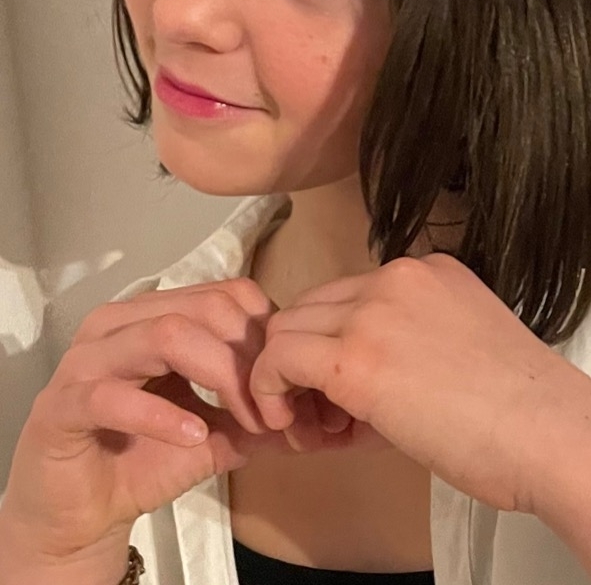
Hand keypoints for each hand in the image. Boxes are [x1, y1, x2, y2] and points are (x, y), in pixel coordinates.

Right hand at [1, 278, 291, 562]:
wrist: (83, 512)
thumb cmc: (145, 458)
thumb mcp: (215, 431)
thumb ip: (254, 412)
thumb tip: (311, 407)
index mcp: (155, 315)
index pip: (226, 294)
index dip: (266, 334)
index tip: (291, 382)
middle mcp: (120, 323)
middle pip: (204, 308)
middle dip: (249, 357)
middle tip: (274, 408)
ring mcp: (87, 359)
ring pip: (165, 335)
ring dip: (219, 376)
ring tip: (246, 420)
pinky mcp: (62, 405)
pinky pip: (113, 395)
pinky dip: (161, 413)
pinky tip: (191, 434)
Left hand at [249, 253, 555, 512]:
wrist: (554, 436)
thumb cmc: (525, 413)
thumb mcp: (463, 350)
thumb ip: (408, 348)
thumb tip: (356, 390)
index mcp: (429, 271)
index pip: (348, 298)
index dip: (336, 348)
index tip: (348, 399)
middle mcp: (397, 277)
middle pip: (311, 308)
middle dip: (305, 363)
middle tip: (326, 420)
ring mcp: (374, 311)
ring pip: (286, 329)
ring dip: (287, 379)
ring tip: (318, 430)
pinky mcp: (354, 358)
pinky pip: (278, 359)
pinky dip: (270, 391)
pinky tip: (292, 426)